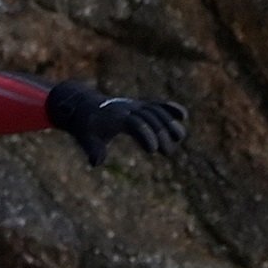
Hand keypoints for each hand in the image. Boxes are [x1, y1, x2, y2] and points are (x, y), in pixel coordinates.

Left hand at [43, 78, 188, 167]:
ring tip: (180, 137)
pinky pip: (157, 105)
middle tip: (168, 152)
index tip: (153, 150)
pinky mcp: (141, 105)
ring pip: (156, 111)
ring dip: (169, 123)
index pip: (134, 123)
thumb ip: (93, 149)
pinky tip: (183, 115)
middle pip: (149, 117)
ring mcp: (135, 105)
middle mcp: (128, 108)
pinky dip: (170, 108)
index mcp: (115, 117)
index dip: (145, 135)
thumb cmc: (85, 126)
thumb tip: (96, 162)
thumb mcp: (85, 138)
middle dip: (160, 134)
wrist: (84, 106)